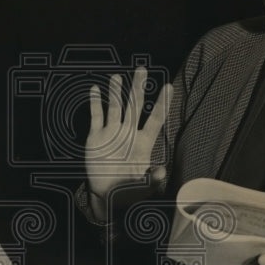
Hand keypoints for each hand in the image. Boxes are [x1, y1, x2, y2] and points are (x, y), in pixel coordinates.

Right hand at [86, 67, 172, 200]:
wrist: (106, 195)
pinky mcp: (97, 137)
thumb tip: (163, 172)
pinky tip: (95, 89)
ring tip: (117, 77)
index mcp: (143, 143)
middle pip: (135, 106)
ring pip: (115, 107)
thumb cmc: (129, 191)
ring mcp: (112, 133)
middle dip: (138, 88)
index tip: (169, 87)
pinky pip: (96, 117)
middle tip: (141, 70)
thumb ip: (153, 180)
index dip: (162, 104)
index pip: (155, 119)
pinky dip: (95, 103)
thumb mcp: (143, 188)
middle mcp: (129, 133)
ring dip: (116, 92)